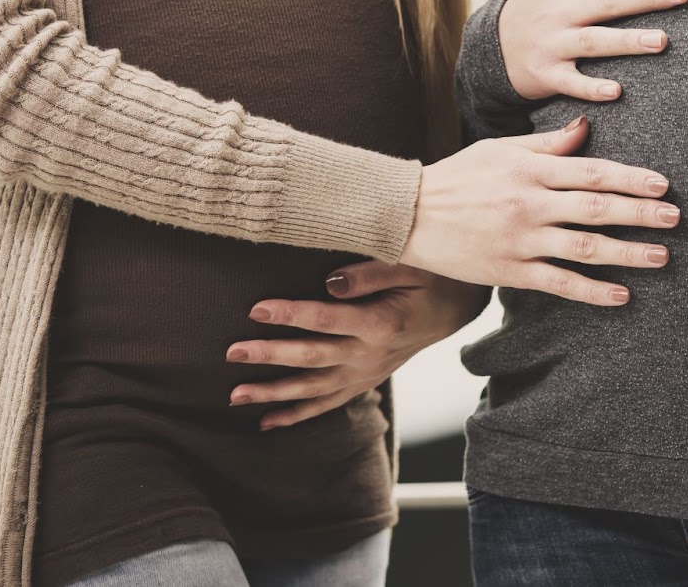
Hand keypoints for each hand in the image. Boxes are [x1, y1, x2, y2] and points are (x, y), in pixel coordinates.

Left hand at [226, 261, 484, 429]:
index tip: (256, 308)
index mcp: (381, 323)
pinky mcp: (364, 380)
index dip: (290, 314)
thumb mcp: (410, 266)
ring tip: (235, 396)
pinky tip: (266, 422)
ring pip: (313, 389)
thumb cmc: (432, 280)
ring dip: (274, 393)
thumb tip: (328, 283)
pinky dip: (297, 415)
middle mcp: (370, 355)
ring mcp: (366, 372)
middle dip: (270, 356)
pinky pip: (328, 403)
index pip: (326, 319)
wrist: (455, 310)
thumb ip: (370, 274)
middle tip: (232, 352)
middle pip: (312, 357)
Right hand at [399, 115, 678, 306]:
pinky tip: (621, 295)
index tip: (664, 185)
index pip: (592, 172)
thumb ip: (548, 145)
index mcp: (532, 171)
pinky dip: (592, 291)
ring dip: (627, 253)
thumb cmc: (459, 176)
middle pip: (597, 209)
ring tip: (661, 256)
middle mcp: (531, 204)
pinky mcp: (510, 270)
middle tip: (676, 219)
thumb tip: (586, 129)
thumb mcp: (501, 149)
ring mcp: (521, 240)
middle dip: (641, 214)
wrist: (408, 213)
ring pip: (585, 247)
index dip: (631, 178)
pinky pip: (559, 283)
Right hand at [501, 0, 687, 101]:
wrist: (492, 45)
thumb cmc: (536, 1)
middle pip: (611, 0)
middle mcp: (565, 9)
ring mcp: (555, 42)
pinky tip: (616, 92)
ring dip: (627, 42)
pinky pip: (571, 82)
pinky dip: (591, 87)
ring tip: (662, 42)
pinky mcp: (548, 73)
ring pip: (595, 40)